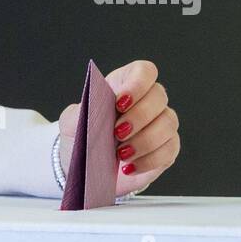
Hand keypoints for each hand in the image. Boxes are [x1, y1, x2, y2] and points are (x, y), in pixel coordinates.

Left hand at [57, 60, 179, 197]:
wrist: (85, 169)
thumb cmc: (81, 138)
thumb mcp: (72, 123)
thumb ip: (79, 113)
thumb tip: (90, 110)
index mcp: (124, 86)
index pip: (144, 72)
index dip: (137, 84)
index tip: (120, 102)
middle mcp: (147, 102)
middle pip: (159, 96)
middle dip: (139, 115)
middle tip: (117, 133)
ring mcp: (160, 124)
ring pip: (168, 123)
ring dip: (144, 140)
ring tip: (120, 153)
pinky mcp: (166, 148)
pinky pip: (169, 149)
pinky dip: (148, 160)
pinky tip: (128, 166)